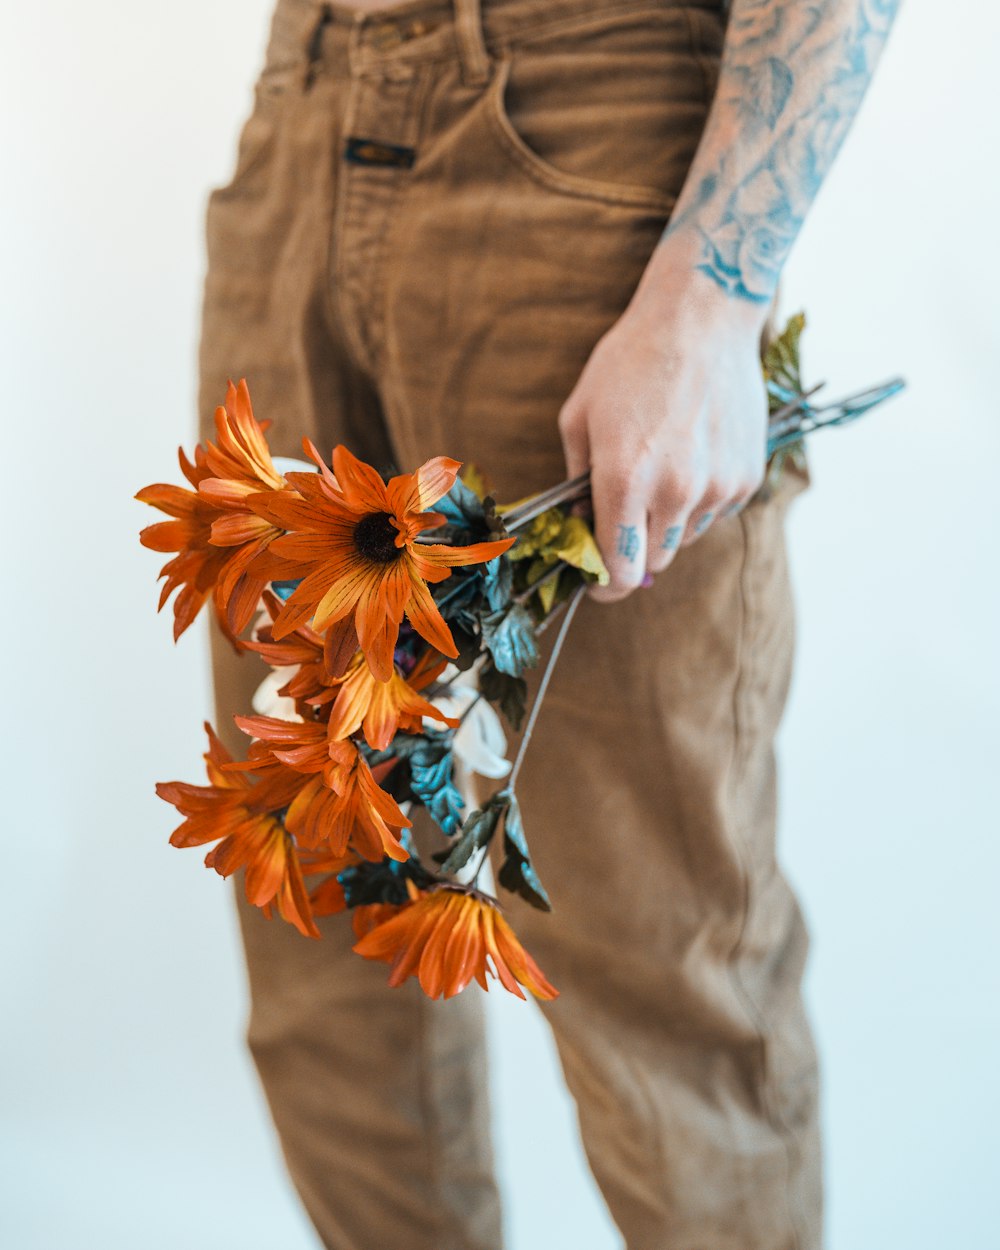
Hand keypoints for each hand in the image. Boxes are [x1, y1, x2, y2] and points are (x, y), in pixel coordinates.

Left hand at [557, 240, 771, 602]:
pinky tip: (691, 455)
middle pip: (653, 563)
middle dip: (634, 548)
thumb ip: (576, 483)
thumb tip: (581, 527)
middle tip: (625, 513)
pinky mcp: (746, 478)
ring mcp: (717, 488)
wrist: (703, 318)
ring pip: (684, 539)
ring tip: (662, 466)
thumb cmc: (630, 362)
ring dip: (667, 522)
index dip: (606, 585)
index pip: (619, 571)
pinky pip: (714, 514)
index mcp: (625, 481)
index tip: (599, 582)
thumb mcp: (580, 417)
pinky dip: (698, 501)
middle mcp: (676, 493)